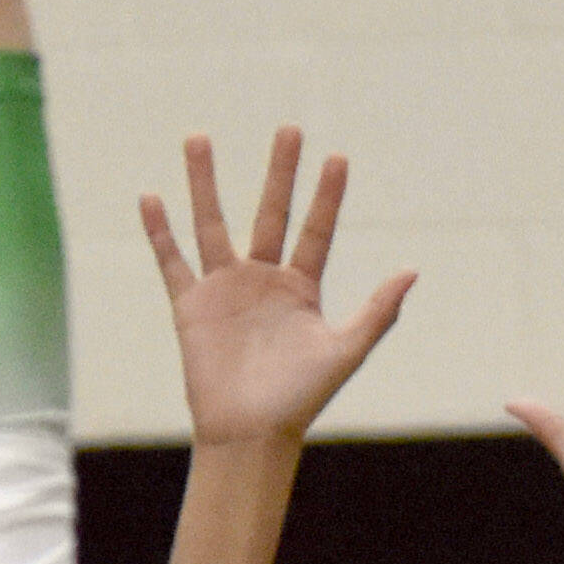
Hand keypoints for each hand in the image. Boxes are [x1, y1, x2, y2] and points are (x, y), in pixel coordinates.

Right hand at [142, 127, 414, 449]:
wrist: (250, 434)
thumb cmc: (300, 400)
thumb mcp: (345, 352)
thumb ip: (377, 312)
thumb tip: (412, 271)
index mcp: (302, 288)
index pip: (317, 230)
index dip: (328, 196)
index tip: (337, 157)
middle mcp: (262, 281)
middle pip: (270, 213)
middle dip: (280, 172)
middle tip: (289, 129)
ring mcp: (225, 290)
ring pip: (212, 224)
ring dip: (205, 182)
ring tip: (199, 138)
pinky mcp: (191, 307)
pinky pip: (172, 261)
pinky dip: (159, 232)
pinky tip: (151, 198)